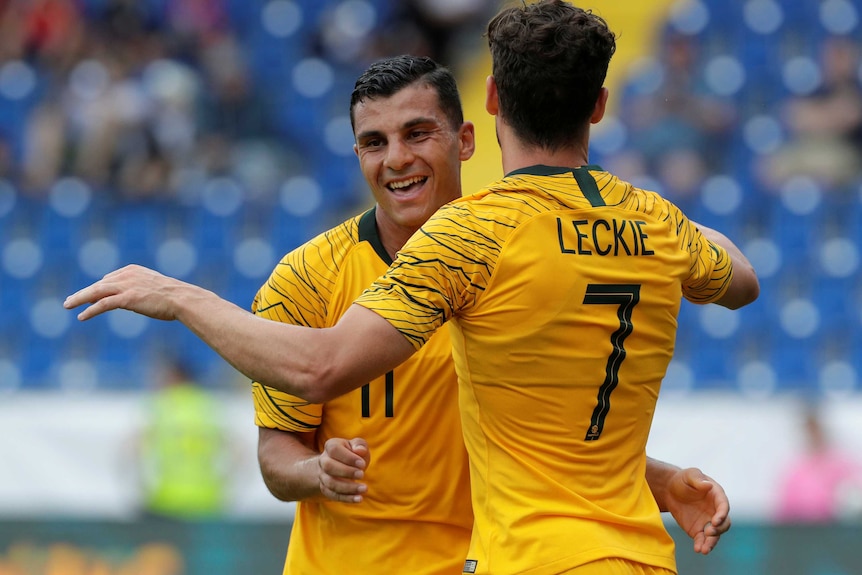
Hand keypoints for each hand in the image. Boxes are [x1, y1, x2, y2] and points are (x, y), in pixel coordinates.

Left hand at [64, 264, 188, 320]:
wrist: (182, 298)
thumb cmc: (173, 296)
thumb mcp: (154, 288)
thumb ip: (140, 289)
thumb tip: (135, 299)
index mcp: (133, 270)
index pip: (109, 279)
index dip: (97, 289)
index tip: (89, 296)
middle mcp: (127, 275)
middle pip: (99, 284)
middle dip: (82, 293)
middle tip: (69, 301)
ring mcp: (126, 286)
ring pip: (96, 292)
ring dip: (79, 299)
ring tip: (68, 305)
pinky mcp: (127, 298)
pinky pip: (103, 304)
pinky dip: (91, 310)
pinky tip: (82, 316)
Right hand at [317, 437, 370, 502]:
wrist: (340, 464)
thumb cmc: (352, 453)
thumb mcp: (357, 445)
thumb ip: (360, 445)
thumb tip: (360, 450)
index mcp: (331, 446)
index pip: (334, 450)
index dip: (348, 457)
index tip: (362, 464)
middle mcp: (323, 461)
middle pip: (328, 466)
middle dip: (346, 472)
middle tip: (362, 474)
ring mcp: (323, 476)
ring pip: (330, 483)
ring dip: (348, 487)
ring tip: (364, 488)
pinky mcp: (326, 488)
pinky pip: (333, 495)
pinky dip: (346, 498)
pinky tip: (359, 498)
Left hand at [664, 467, 730, 554]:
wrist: (670, 490)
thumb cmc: (682, 480)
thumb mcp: (689, 475)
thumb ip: (698, 479)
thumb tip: (708, 485)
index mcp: (717, 496)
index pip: (724, 506)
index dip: (722, 514)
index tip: (715, 521)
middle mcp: (715, 511)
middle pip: (724, 524)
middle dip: (718, 530)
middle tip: (708, 532)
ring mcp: (708, 522)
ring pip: (715, 535)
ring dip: (711, 543)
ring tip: (704, 549)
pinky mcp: (698, 530)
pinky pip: (702, 540)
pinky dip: (701, 545)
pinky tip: (697, 549)